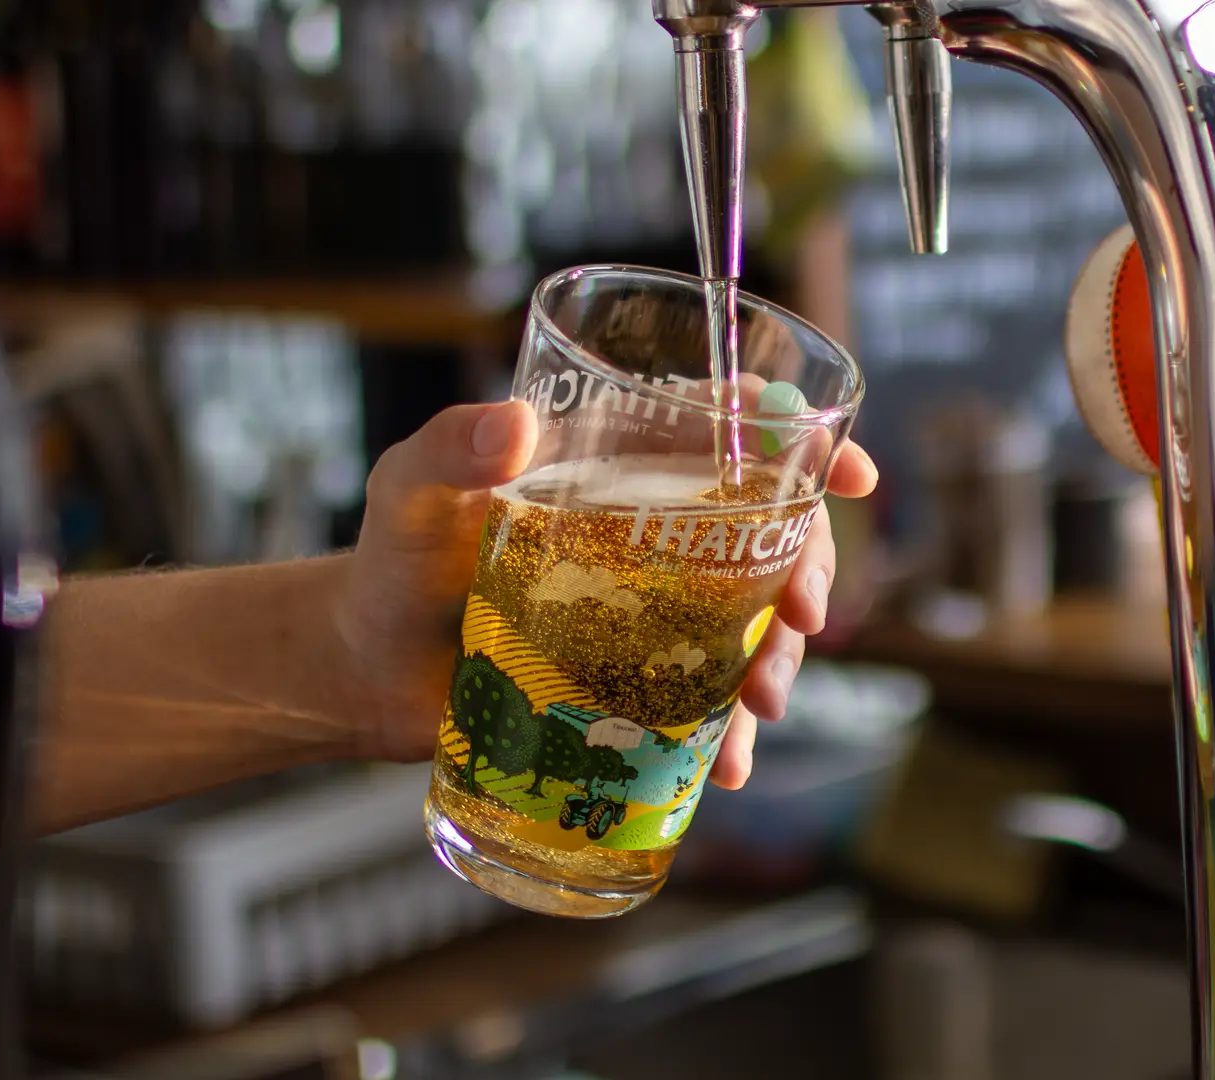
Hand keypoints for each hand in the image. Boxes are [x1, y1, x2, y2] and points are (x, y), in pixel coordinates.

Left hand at [332, 400, 877, 789]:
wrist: (365, 673)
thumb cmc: (390, 564)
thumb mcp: (409, 495)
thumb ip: (447, 453)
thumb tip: (513, 423)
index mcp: (617, 470)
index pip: (729, 435)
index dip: (805, 444)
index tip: (849, 474)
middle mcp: (651, 537)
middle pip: (769, 537)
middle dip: (811, 573)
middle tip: (808, 620)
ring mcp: (652, 614)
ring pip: (755, 627)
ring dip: (780, 664)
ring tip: (757, 709)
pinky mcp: (637, 682)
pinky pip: (708, 703)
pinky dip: (728, 734)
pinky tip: (723, 766)